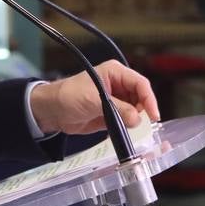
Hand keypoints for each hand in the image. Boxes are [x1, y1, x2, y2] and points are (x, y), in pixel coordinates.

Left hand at [28, 59, 160, 135]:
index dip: (149, 98)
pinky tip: (123, 132)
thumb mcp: (93, 100)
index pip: (140, 83)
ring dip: (135, 121)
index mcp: (115, 73)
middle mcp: (118, 86)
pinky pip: (126, 121)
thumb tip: (136, 118)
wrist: (52, 111)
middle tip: (137, 124)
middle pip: (141, 98)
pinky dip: (127, 128)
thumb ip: (117, 108)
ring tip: (128, 128)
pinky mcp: (111, 114)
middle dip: (142, 111)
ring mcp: (116, 101)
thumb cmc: (68, 96)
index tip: (153, 114)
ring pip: (135, 111)